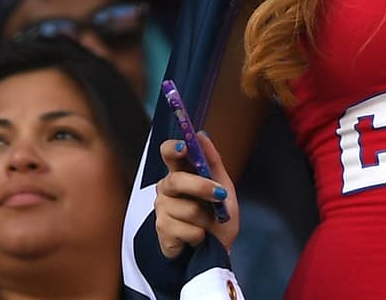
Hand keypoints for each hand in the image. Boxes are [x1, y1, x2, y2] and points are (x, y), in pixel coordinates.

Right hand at [154, 132, 239, 258]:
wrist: (215, 250)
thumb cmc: (217, 216)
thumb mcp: (224, 187)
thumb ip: (213, 162)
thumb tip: (201, 135)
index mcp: (181, 173)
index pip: (168, 153)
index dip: (173, 148)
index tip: (184, 147)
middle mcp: (167, 188)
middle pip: (176, 180)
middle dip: (201, 187)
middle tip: (220, 195)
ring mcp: (162, 209)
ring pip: (187, 208)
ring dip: (206, 219)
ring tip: (207, 224)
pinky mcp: (161, 230)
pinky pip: (186, 229)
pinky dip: (199, 235)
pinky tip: (197, 237)